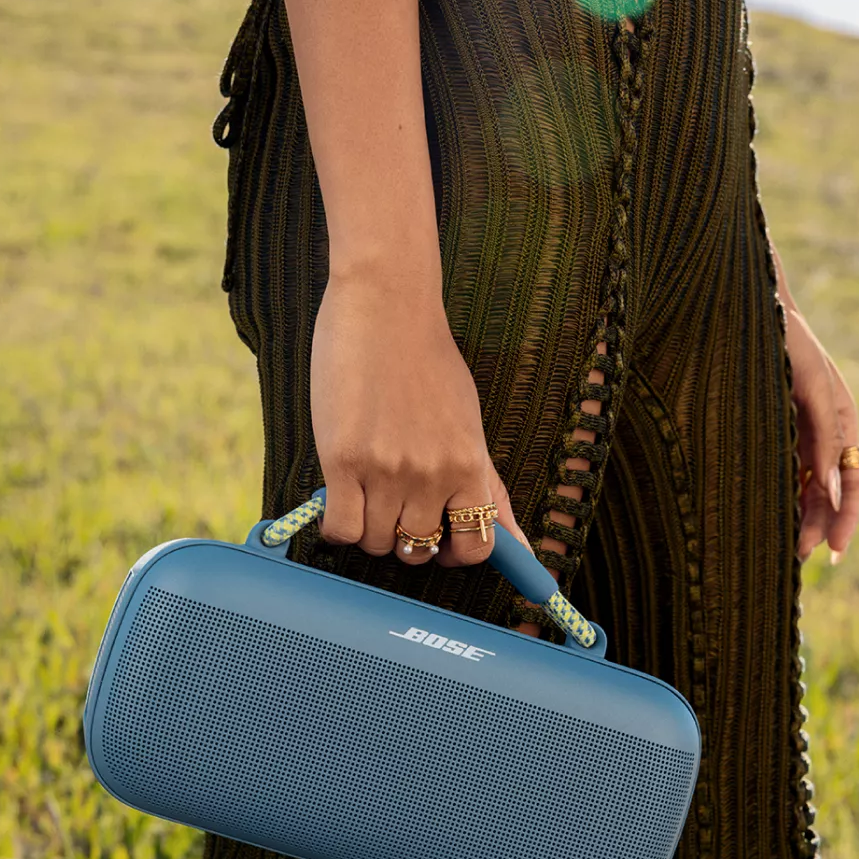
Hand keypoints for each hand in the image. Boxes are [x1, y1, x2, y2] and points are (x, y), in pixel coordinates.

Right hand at [309, 257, 532, 566]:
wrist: (387, 305)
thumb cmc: (428, 364)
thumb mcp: (470, 426)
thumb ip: (490, 488)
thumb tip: (521, 547)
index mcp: (470, 465)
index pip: (477, 547)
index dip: (456, 553)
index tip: (439, 539)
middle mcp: (433, 474)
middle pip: (417, 549)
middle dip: (405, 538)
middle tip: (394, 504)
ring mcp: (387, 470)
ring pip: (376, 544)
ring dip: (369, 529)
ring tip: (365, 492)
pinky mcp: (343, 461)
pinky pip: (340, 530)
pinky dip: (337, 526)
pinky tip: (339, 497)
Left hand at [782, 302, 858, 563]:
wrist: (741, 307)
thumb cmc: (780, 337)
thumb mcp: (808, 383)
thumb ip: (823, 435)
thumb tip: (835, 489)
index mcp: (841, 419)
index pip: (853, 483)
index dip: (844, 519)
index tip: (830, 553)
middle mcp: (821, 430)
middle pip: (827, 492)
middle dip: (815, 526)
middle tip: (794, 559)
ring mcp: (795, 430)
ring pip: (802, 486)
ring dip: (795, 516)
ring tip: (778, 549)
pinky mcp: (768, 428)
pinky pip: (778, 471)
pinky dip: (775, 496)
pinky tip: (761, 517)